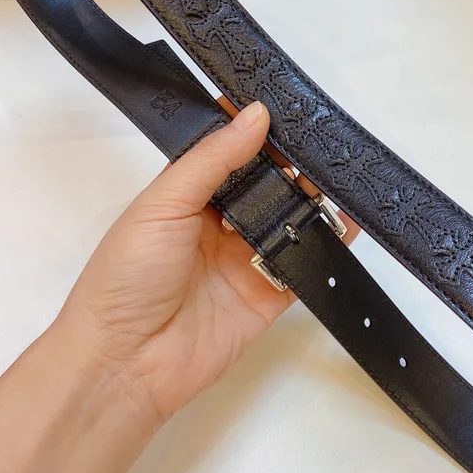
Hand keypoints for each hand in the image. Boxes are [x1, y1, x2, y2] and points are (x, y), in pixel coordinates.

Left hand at [56, 100, 357, 423]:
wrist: (127, 364)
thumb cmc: (127, 277)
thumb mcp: (163, 204)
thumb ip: (213, 160)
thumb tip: (256, 115)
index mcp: (187, 197)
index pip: (229, 154)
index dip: (255, 132)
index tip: (286, 108)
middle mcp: (219, 225)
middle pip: (265, 186)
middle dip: (292, 165)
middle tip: (322, 141)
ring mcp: (246, 259)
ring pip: (289, 221)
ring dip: (312, 200)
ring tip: (339, 176)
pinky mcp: (269, 294)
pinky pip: (304, 264)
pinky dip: (326, 245)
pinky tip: (345, 223)